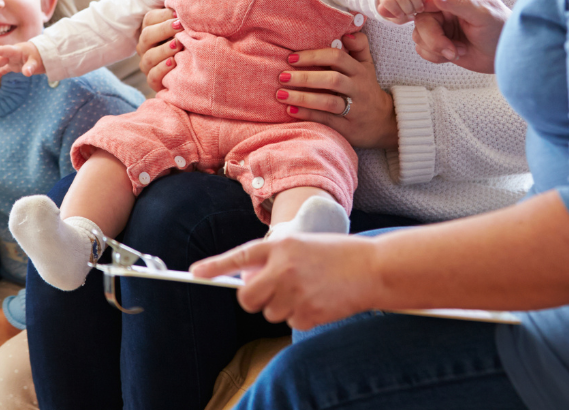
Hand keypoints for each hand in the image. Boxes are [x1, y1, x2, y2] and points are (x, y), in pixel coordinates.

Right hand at [0, 41, 43, 81]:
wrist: (47, 54)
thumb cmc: (41, 56)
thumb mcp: (37, 61)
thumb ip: (31, 66)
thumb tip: (27, 73)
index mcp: (16, 50)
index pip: (2, 50)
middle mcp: (12, 54)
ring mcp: (12, 59)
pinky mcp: (14, 65)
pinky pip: (4, 69)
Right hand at [135, 8, 180, 92]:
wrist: (193, 71)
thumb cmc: (188, 41)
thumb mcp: (184, 27)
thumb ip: (181, 16)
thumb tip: (183, 2)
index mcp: (151, 30)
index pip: (149, 19)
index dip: (163, 16)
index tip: (180, 15)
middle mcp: (146, 47)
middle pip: (147, 35)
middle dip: (164, 30)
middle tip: (180, 27)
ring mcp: (148, 65)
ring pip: (149, 57)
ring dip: (163, 49)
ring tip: (178, 45)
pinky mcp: (154, 81)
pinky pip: (152, 76)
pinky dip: (161, 69)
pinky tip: (172, 63)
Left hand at [190, 234, 380, 330]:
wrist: (373, 268)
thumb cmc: (337, 254)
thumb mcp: (301, 245)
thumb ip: (274, 260)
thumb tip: (248, 281)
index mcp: (282, 246)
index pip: (240, 257)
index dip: (216, 265)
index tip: (195, 272)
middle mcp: (284, 270)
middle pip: (248, 297)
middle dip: (252, 298)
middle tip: (267, 291)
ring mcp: (295, 294)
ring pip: (270, 313)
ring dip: (281, 306)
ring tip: (307, 289)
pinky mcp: (308, 315)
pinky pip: (291, 322)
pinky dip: (301, 315)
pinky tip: (318, 299)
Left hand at [278, 32, 396, 148]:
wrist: (384, 121)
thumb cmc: (366, 88)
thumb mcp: (367, 65)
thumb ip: (359, 46)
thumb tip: (346, 33)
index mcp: (360, 71)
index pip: (337, 58)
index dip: (314, 56)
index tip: (291, 58)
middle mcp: (358, 88)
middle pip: (332, 80)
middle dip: (305, 77)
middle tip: (282, 76)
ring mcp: (354, 109)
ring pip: (328, 102)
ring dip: (303, 98)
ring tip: (281, 94)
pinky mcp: (348, 127)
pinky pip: (327, 120)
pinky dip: (308, 115)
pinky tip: (290, 111)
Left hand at [375, 0, 429, 23]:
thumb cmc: (398, 4)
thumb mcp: (393, 12)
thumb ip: (395, 17)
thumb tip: (401, 16)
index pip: (387, 0)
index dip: (395, 10)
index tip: (400, 15)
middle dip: (407, 9)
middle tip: (411, 13)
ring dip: (417, 4)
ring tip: (418, 10)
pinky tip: (423, 1)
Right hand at [413, 0, 510, 73]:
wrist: (506, 56)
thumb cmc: (501, 29)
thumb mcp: (483, 13)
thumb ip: (459, 2)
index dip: (425, 12)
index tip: (435, 26)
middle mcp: (444, 8)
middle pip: (421, 20)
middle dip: (434, 39)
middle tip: (452, 50)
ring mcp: (441, 26)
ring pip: (418, 36)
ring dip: (436, 49)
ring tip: (458, 51)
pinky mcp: (439, 43)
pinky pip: (422, 49)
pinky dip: (435, 56)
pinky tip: (454, 55)